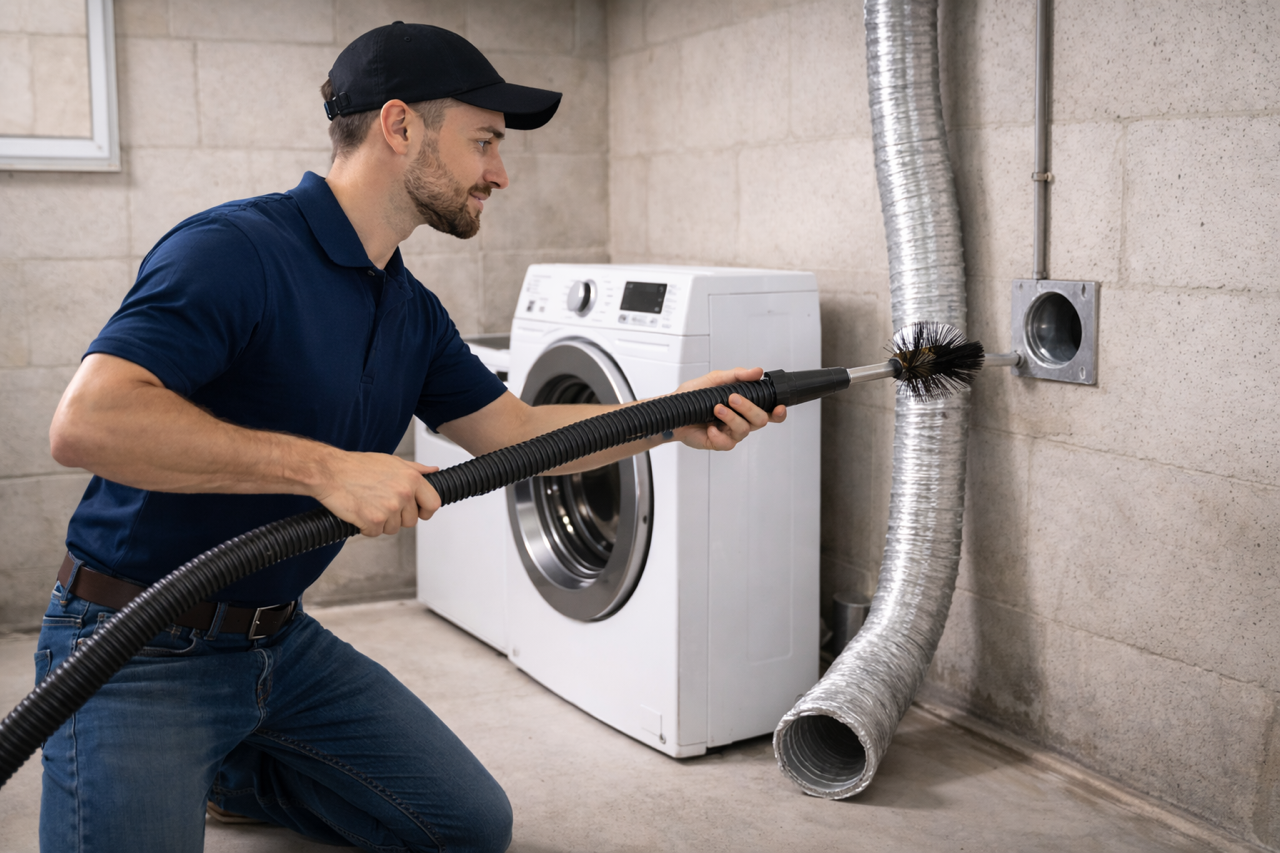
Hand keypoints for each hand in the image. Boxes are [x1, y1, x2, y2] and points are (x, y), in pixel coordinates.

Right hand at [312, 451, 440, 536]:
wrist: (330, 471)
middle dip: (398, 517)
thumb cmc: (357, 466)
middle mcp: (403, 493)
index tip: (420, 512)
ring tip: (369, 505)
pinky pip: (375, 533)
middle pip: (411, 520)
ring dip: (381, 522)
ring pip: (393, 528)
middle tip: (382, 505)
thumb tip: (432, 471)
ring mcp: (389, 508)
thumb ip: (415, 469)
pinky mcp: (373, 521)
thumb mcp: (391, 462)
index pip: (433, 503)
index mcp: (411, 478)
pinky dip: (366, 527)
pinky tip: (360, 512)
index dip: (426, 511)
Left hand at [670, 367, 786, 450]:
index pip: (769, 411)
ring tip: (716, 408)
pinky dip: (718, 434)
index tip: (779, 407)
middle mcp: (741, 420)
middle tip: (733, 398)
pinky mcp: (719, 443)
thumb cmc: (693, 395)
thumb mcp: (715, 379)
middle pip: (761, 420)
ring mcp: (731, 432)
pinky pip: (727, 443)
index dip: (778, 412)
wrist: (673, 409)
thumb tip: (757, 371)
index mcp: (744, 405)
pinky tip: (710, 427)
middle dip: (749, 408)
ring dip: (731, 418)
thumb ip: (737, 376)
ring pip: (744, 430)